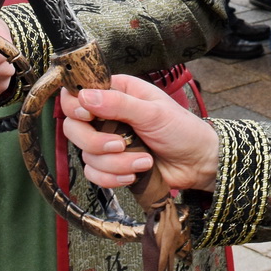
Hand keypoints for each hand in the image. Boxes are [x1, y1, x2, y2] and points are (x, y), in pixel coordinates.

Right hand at [60, 75, 220, 192]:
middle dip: (95, 141)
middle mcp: (107, 115)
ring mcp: (107, 141)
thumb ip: (119, 104)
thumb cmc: (182, 129)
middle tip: (120, 144)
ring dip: (115, 163)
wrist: (197, 163)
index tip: (88, 115)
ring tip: (144, 161)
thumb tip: (85, 96)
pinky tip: (135, 174)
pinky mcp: (111, 165)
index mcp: (117, 92)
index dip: (75, 105)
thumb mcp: (153, 112)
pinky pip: (94, 174)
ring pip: (85, 154)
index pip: (77, 93)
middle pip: (73, 127)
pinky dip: (113, 178)